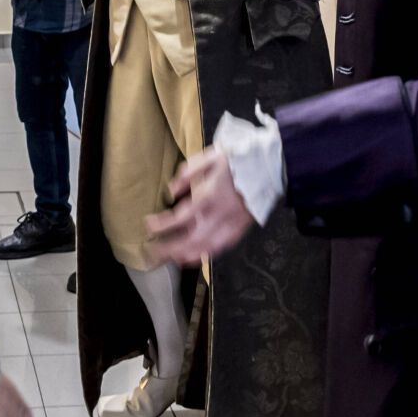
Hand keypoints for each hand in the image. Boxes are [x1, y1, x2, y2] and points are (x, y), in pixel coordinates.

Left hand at [146, 147, 258, 265]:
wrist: (269, 167)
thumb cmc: (236, 160)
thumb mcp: (208, 157)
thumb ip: (187, 173)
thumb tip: (171, 191)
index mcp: (210, 196)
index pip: (181, 218)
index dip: (163, 225)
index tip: (149, 225)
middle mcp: (219, 216)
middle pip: (191, 240)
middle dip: (169, 249)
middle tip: (152, 252)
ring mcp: (231, 225)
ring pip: (206, 248)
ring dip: (186, 256)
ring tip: (170, 259)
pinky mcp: (240, 230)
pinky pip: (221, 247)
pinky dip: (205, 254)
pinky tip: (194, 257)